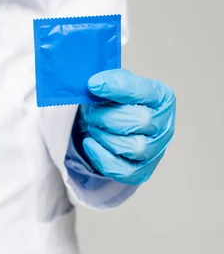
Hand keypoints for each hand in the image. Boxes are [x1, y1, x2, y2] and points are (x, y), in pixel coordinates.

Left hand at [76, 69, 175, 184]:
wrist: (110, 126)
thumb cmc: (115, 103)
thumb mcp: (114, 83)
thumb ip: (109, 81)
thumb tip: (95, 85)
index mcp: (161, 97)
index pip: (145, 91)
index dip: (118, 88)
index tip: (93, 85)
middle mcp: (164, 125)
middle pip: (141, 121)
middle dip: (107, 116)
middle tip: (91, 113)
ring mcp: (155, 151)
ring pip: (133, 147)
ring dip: (104, 136)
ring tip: (93, 127)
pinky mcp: (141, 171)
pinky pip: (122, 170)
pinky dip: (100, 156)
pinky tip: (90, 143)